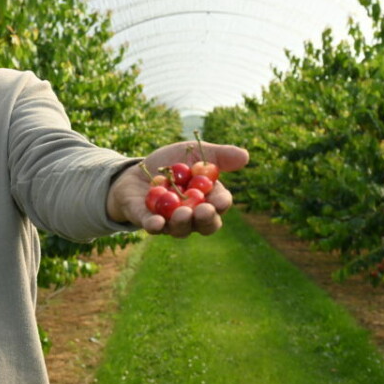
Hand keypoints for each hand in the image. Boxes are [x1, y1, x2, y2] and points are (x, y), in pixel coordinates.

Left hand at [107, 140, 248, 236]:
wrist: (138, 170)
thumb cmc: (173, 163)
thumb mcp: (195, 153)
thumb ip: (219, 155)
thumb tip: (245, 156)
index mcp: (208, 199)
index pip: (220, 205)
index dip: (221, 204)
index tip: (220, 201)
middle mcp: (193, 216)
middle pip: (205, 225)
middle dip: (206, 219)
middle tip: (204, 210)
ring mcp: (171, 222)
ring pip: (181, 229)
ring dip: (182, 222)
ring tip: (182, 212)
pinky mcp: (148, 222)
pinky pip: (154, 228)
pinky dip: (155, 226)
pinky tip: (156, 222)